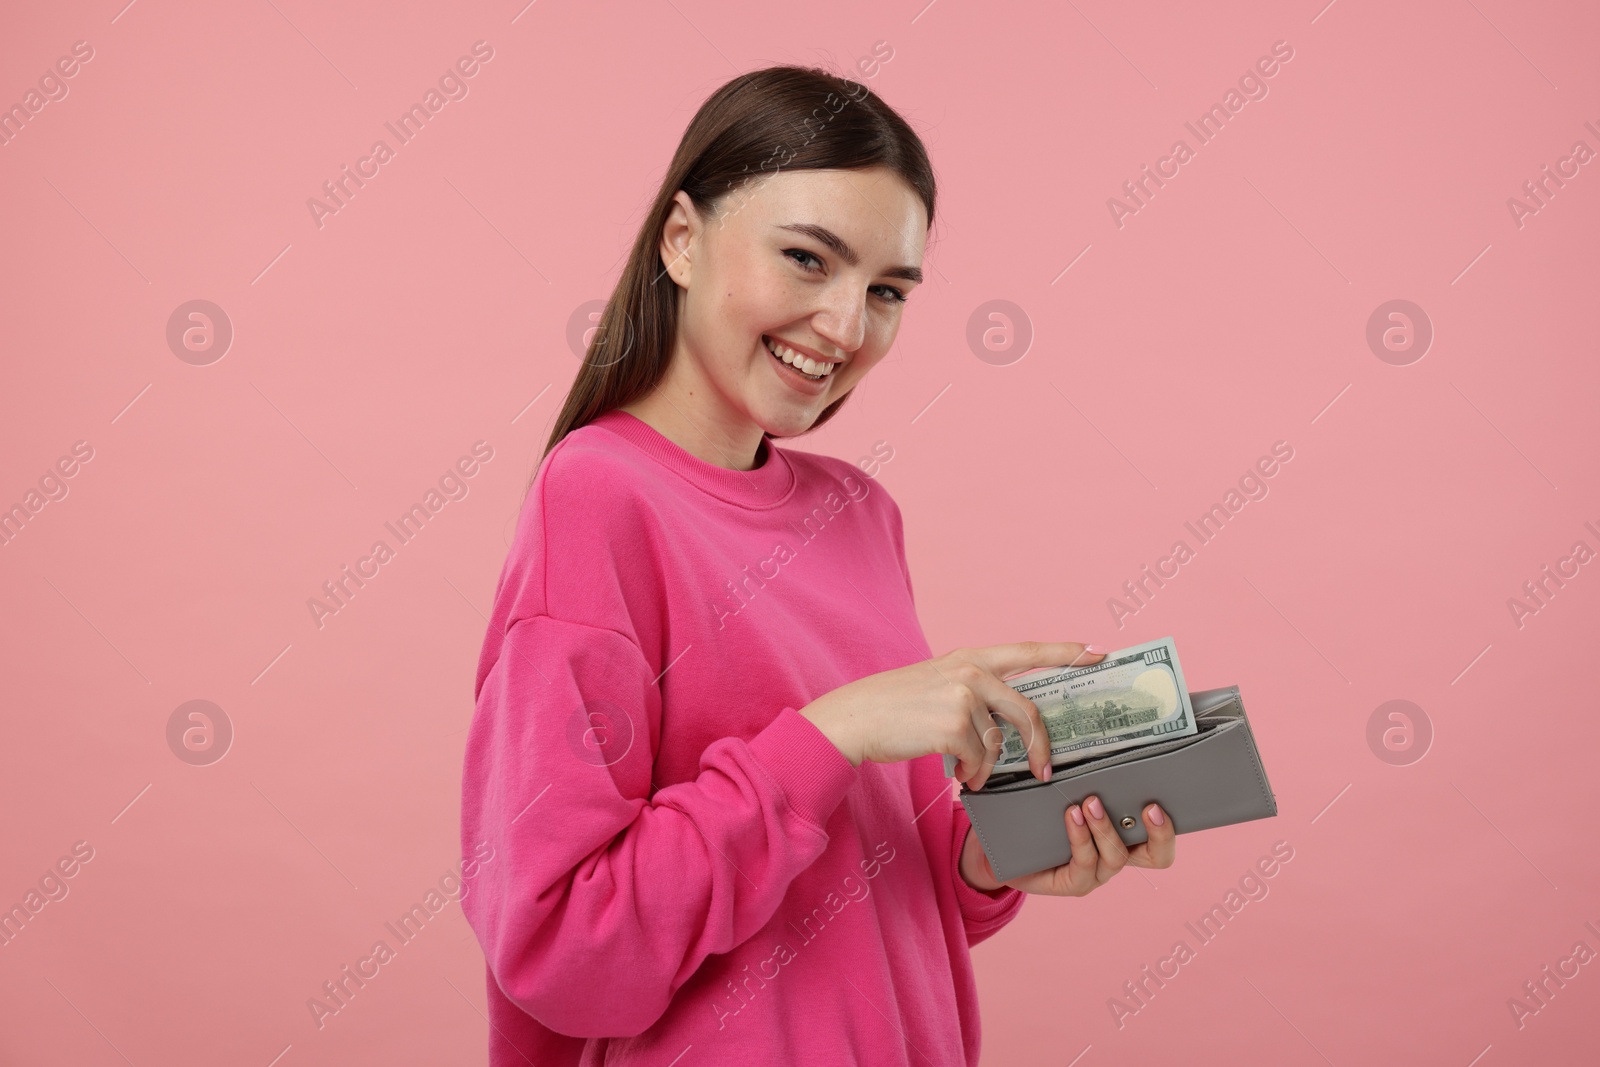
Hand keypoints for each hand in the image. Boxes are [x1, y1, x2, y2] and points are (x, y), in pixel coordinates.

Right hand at [799, 642, 1105, 789]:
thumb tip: (1008, 728)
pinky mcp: (952, 725)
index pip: (1027, 650)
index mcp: (970, 658)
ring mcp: (962, 696)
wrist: (855, 718)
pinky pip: (978, 759)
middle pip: (1027, 710)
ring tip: (967, 772)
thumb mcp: (938, 683)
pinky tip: (956, 774)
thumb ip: (974, 692)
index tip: (1097, 653)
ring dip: (986, 767)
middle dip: (1040, 745)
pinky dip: (971, 774)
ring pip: (997, 743)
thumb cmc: (895, 707)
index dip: (1065, 652)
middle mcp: (971, 671)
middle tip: (1044, 770)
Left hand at [959, 794, 1174, 895]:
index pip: (1161, 838)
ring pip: (1116, 857)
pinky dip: (1080, 837)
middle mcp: (1117, 856)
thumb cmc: (1044, 814)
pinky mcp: (1075, 884)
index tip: (1157, 801)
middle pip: (1157, 857)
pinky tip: (1071, 816)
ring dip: (1105, 828)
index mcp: (1126, 836)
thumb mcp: (1071, 791)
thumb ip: (1091, 777)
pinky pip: (1085, 863)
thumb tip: (1108, 742)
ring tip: (1089, 803)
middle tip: (1149, 808)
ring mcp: (1098, 873)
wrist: (1006, 848)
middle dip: (1159, 835)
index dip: (1168, 827)